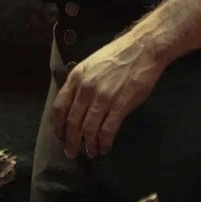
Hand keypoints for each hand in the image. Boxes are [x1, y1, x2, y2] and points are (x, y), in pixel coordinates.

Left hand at [51, 32, 166, 158]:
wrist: (142, 49)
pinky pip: (107, 130)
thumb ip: (80, 84)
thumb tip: (74, 105)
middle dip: (70, 141)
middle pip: (72, 122)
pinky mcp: (120, 105)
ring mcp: (102, 98)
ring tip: (91, 153)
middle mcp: (85, 89)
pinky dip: (104, 143)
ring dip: (88, 145)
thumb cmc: (117, 56)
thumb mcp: (90, 65)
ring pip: (89, 129)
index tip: (60, 137)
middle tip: (72, 153)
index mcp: (76, 79)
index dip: (58, 126)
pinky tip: (104, 148)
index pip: (59, 108)